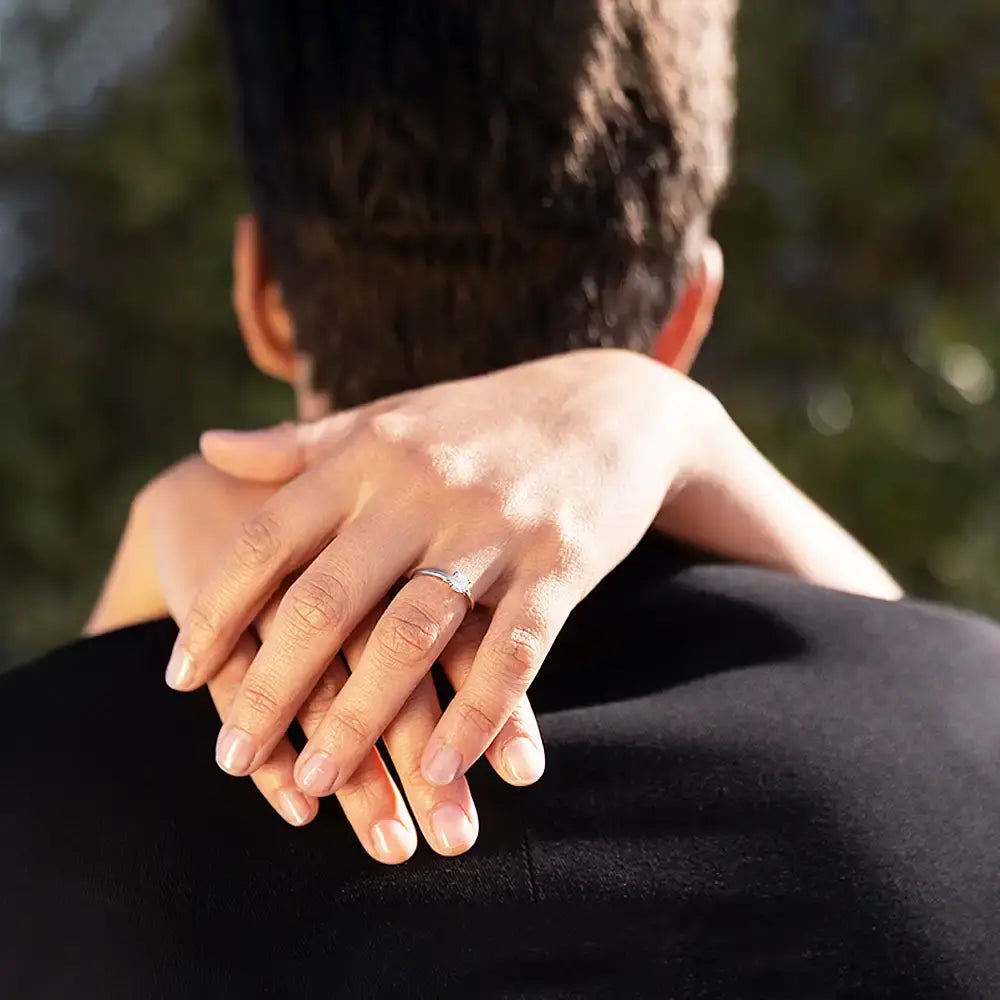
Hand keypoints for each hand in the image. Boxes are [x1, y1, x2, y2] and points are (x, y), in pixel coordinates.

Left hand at [168, 349, 721, 806]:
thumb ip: (300, 444)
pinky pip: (513, 651)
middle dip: (270, 686)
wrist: (610, 405)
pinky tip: (445, 768)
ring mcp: (494, 529)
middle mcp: (422, 491)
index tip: (180, 675)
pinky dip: (478, 714)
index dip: (217, 610)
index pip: (268, 538)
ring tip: (314, 782)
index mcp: (370, 456)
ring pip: (411, 636)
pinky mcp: (560, 564)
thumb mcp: (390, 417)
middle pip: (326, 600)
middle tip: (228, 754)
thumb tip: (209, 446)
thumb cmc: (483, 422)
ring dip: (359, 718)